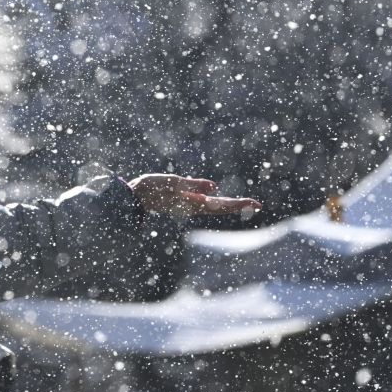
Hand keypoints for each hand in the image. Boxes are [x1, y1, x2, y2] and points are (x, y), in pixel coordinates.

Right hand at [126, 174, 261, 217]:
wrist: (133, 199)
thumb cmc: (151, 188)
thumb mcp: (172, 182)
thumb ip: (193, 185)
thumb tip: (214, 187)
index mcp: (194, 204)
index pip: (222, 205)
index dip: (240, 204)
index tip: (257, 203)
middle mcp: (194, 207)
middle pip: (222, 208)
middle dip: (240, 205)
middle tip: (258, 204)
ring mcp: (188, 206)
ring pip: (215, 207)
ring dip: (231, 205)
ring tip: (245, 203)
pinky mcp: (183, 203)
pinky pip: (206, 205)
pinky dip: (218, 203)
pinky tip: (220, 201)